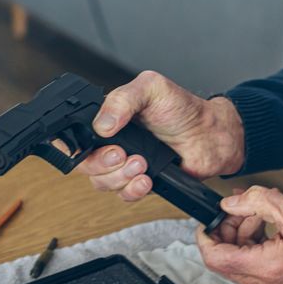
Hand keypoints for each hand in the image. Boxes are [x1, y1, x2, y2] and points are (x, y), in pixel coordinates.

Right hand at [73, 71, 244, 200]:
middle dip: (101, 164)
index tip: (87, 146)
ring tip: (142, 163)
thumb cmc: (183, 108)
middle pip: (85, 165)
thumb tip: (101, 124)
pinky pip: (124, 195)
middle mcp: (112, 142)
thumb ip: (122, 100)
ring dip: (119, 177)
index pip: (75, 135)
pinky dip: (133, 190)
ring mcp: (125, 164)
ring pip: (102, 182)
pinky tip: (146, 180)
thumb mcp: (151, 88)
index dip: (71, 145)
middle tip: (122, 155)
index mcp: (108, 118)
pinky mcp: (140, 182)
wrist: (211, 134)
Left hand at [196, 186, 282, 283]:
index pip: (215, 258)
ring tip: (264, 211)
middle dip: (230, 229)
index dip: (205, 237)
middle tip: (245, 208)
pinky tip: (272, 223)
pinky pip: (255, 264)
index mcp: (266, 267)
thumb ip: (256, 202)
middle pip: (226, 259)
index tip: (206, 221)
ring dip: (245, 233)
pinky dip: (257, 242)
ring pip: (240, 260)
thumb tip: (230, 203)